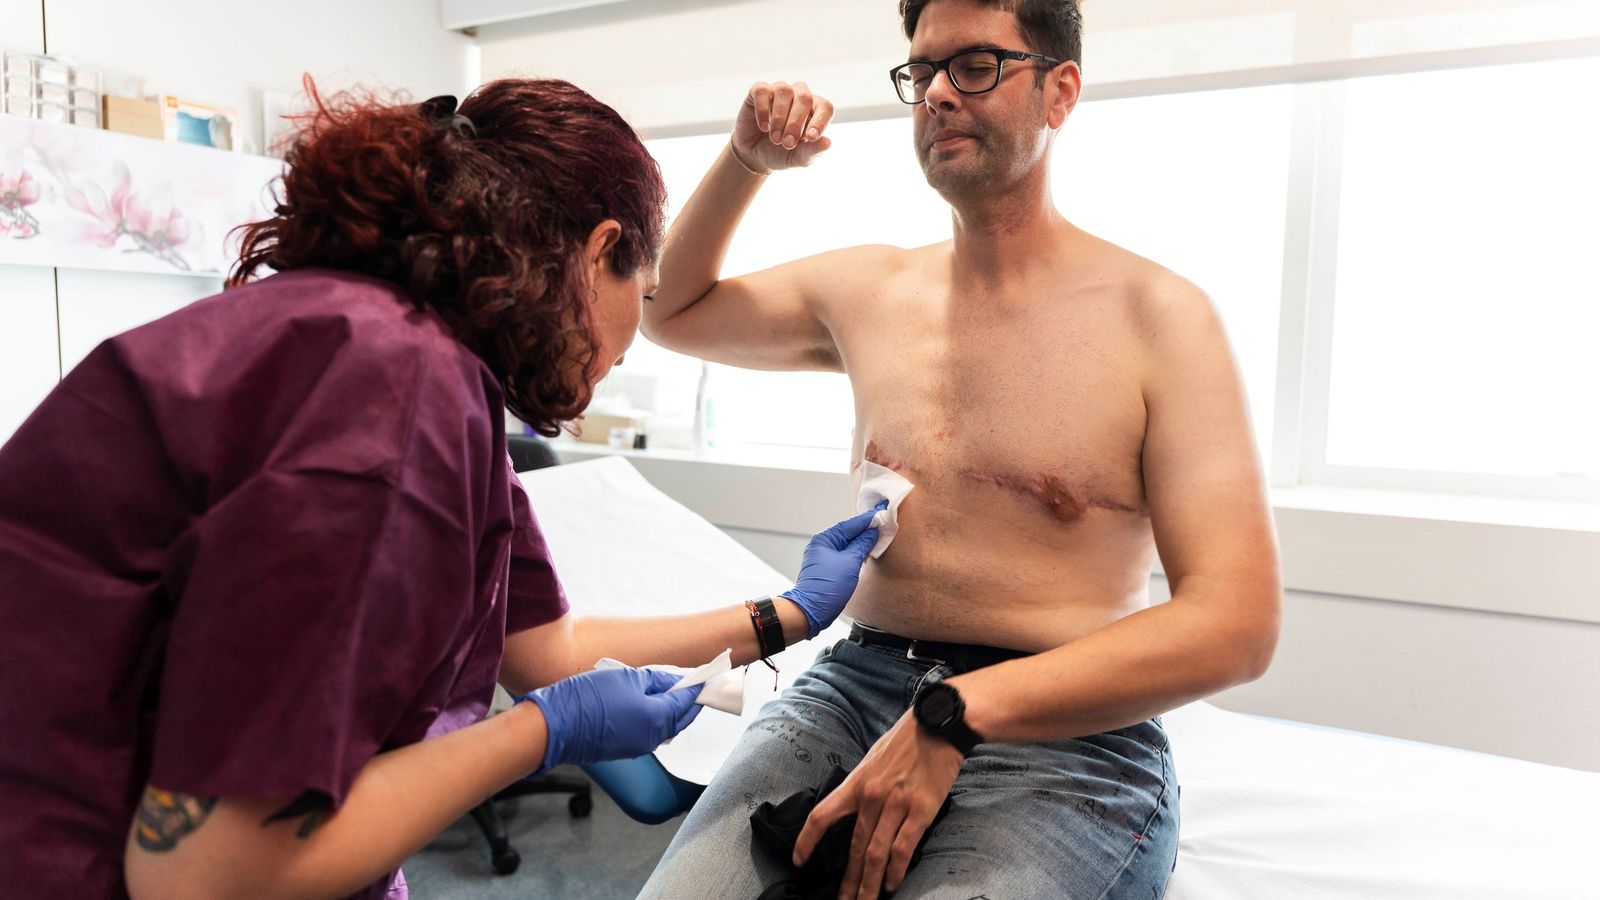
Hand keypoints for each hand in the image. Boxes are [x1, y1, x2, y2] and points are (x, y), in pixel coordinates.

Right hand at [522, 666, 702, 771]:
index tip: (706, 676)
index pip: (687, 701)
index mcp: (658, 719)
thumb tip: (674, 681)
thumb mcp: (626, 677)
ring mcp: (638, 747)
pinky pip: (649, 734)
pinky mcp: (624, 750)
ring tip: (670, 691)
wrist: (555, 726)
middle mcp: (652, 738)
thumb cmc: (588, 698)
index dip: (696, 687)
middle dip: (688, 702)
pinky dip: (655, 720)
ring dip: (671, 711)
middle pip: (680, 718)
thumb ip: (655, 680)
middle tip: (693, 684)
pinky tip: (649, 705)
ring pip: (665, 728)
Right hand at [731, 80, 835, 173]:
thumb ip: (812, 151)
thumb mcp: (797, 158)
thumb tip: (828, 143)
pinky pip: (762, 91)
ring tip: (775, 138)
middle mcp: (799, 95)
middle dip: (795, 123)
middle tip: (787, 143)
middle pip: (804, 98)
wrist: (754, 154)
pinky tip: (763, 127)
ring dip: (779, 118)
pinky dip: (763, 110)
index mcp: (815, 110)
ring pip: (784, 91)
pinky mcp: (759, 91)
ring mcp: (779, 90)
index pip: (825, 107)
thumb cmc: (781, 153)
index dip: (820, 121)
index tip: (810, 137)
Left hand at [783, 503, 883, 637]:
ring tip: (880, 533)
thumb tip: (872, 532)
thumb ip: (862, 545)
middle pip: (849, 532)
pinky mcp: (829, 569)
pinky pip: (846, 555)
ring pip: (848, 544)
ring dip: (863, 540)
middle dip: (866, 528)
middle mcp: (823, 545)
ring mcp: (825, 557)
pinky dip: (858, 552)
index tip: (882, 510)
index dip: (868, 518)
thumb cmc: (827, 587)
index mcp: (825, 539)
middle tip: (884, 521)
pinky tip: (868, 550)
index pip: (851, 524)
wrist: (811, 611)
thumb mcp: (850, 563)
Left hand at [793, 713, 963, 898]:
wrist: (938, 725)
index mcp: (857, 782)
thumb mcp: (873, 759)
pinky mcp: (922, 810)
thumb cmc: (907, 741)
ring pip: (877, 854)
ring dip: (870, 884)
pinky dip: (896, 871)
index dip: (806, 841)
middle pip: (854, 847)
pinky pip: (904, 848)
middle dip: (848, 880)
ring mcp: (897, 804)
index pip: (822, 815)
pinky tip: (891, 884)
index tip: (798, 861)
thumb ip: (863, 787)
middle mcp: (872, 796)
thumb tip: (856, 814)